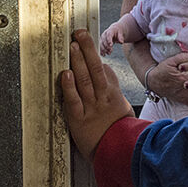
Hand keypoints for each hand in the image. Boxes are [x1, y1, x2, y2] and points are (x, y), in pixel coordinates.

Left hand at [59, 28, 133, 155]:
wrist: (118, 153)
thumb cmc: (119, 131)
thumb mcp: (121, 109)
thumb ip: (113, 92)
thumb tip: (106, 74)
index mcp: (113, 94)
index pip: (105, 71)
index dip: (95, 55)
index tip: (87, 40)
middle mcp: (103, 98)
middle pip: (96, 69)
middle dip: (87, 49)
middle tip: (79, 33)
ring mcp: (92, 107)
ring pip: (85, 80)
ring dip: (79, 62)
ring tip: (73, 45)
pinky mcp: (80, 120)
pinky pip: (74, 101)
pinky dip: (69, 87)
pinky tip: (65, 74)